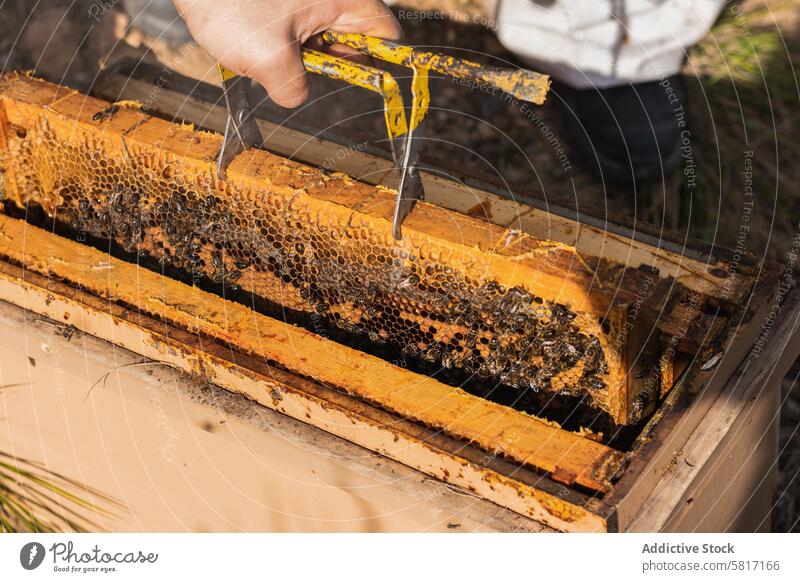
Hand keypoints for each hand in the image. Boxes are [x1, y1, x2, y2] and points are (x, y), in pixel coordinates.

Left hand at [173, 0, 401, 106]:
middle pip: (354, 37)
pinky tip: (256, 41)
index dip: (380, 63)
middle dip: (327, 61)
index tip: (361, 83)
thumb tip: (295, 95)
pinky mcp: (286, 1)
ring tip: (267, 49)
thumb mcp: (268, 60)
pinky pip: (297, 29)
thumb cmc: (229, 3)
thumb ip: (294, 89)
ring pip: (321, 36)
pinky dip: (282, 43)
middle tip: (299, 65)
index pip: (386, 33)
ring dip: (299, 55)